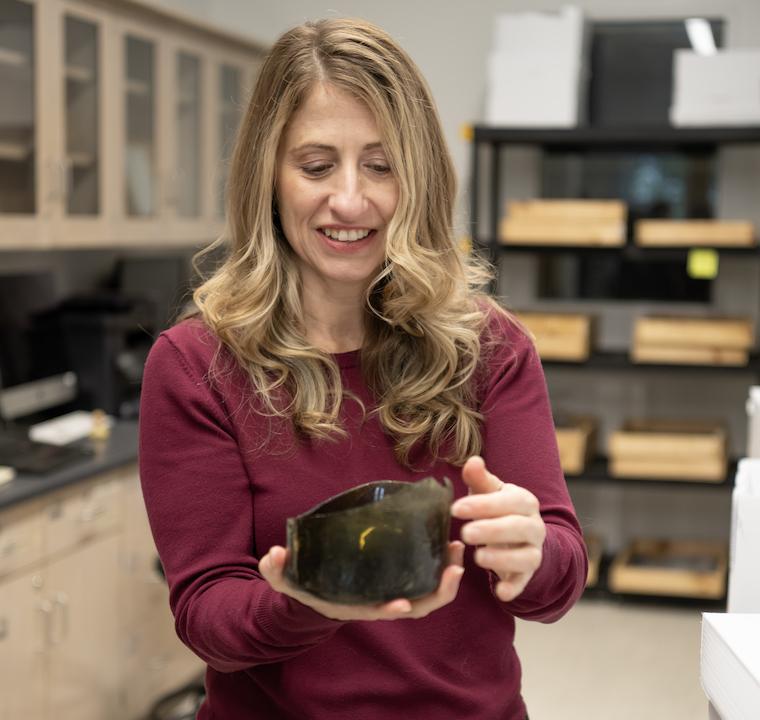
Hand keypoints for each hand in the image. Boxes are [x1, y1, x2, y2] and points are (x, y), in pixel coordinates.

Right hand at [258, 540, 464, 620]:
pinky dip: (441, 565)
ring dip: (447, 574)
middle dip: (439, 590)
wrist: (318, 589)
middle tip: (455, 566)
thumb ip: (278, 569)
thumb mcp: (287, 579)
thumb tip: (273, 554)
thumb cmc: (305, 585)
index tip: (404, 604)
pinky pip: (426, 577)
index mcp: (357, 604)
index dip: (391, 610)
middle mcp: (380, 602)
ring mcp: (394, 591)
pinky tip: (448, 543)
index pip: (378, 611)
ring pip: (428, 592)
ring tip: (458, 548)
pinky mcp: (400, 577)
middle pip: (418, 605)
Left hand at [451, 456, 545, 601]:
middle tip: (465, 533)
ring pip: (525, 557)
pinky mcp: (528, 574)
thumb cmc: (498, 509)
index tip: (455, 508)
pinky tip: (500, 592)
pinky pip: (524, 582)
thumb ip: (480, 479)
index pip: (508, 501)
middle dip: (491, 530)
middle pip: (518, 528)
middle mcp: (534, 526)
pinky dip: (514, 588)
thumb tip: (472, 461)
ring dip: (502, 558)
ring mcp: (534, 551)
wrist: (523, 537)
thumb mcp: (490, 493)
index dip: (483, 505)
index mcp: (524, 502)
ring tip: (478, 557)